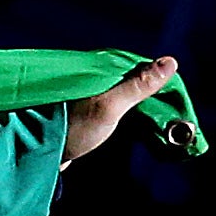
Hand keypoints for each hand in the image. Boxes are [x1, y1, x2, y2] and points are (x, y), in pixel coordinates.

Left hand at [62, 55, 178, 166]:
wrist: (37, 153)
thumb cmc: (73, 127)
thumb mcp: (109, 106)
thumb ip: (138, 85)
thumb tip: (170, 61)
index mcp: (99, 69)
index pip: (140, 66)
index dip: (160, 80)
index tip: (178, 98)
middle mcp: (94, 77)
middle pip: (133, 81)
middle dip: (153, 95)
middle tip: (174, 115)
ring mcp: (88, 94)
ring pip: (124, 94)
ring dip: (141, 106)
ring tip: (161, 123)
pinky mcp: (84, 112)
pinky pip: (113, 107)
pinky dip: (128, 115)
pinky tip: (138, 126)